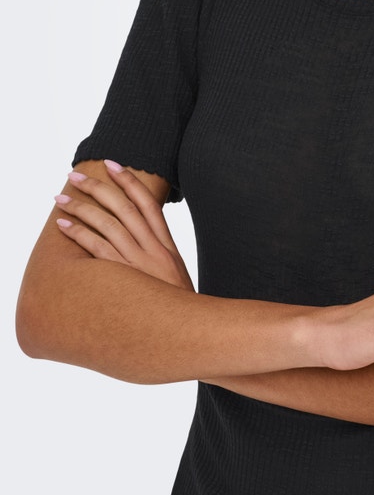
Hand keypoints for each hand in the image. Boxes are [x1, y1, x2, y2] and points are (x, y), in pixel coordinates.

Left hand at [55, 161, 194, 291]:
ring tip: (60, 198)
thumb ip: (157, 252)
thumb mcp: (173, 272)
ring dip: (82, 208)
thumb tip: (139, 237)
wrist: (191, 331)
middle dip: (99, 187)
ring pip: (108, 225)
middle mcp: (153, 249)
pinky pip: (98, 251)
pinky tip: (64, 226)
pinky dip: (80, 234)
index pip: (147, 203)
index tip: (112, 163)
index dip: (129, 181)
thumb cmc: (177, 304)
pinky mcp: (125, 279)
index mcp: (166, 245)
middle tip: (75, 176)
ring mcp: (139, 263)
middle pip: (124, 208)